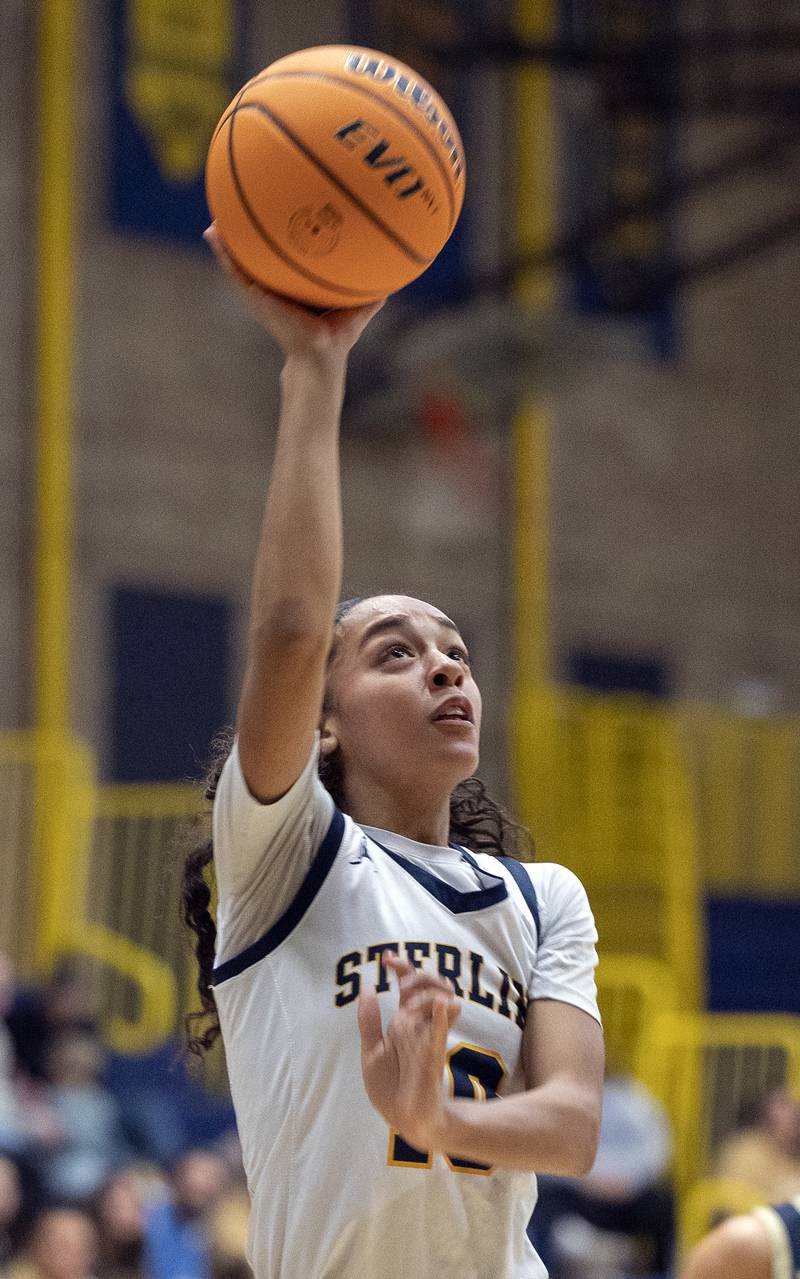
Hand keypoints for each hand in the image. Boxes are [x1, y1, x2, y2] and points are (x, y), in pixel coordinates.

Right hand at [204, 225, 385, 360]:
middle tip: (240, 206)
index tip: (278, 214)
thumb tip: (396, 272)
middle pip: (260, 256)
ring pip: (240, 261)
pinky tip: (213, 233)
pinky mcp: (254, 295)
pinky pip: (235, 270)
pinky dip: (223, 252)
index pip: (286, 260)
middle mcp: (276, 287)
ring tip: (216, 216)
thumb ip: (374, 288)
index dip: (281, 239)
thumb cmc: (337, 336)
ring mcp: (262, 292)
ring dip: (227, 239)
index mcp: (295, 288)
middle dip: (250, 234)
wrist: (319, 355)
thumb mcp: (359, 306)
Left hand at [358, 953, 459, 1151]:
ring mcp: (430, 1037)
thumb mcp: (371, 1051)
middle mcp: (420, 1024)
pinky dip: (443, 1015)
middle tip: (401, 986)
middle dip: (418, 976)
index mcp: (405, 1020)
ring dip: (427, 994)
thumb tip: (367, 988)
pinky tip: (442, 1005)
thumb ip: (368, 1021)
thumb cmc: (391, 1086)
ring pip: (442, 1000)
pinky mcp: (434, 1054)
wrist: (405, 1118)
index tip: (387, 959)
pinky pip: (442, 1031)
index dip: (403, 968)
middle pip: (432, 985)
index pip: (410, 985)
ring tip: (409, 1004)